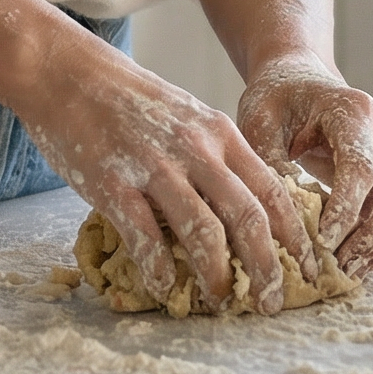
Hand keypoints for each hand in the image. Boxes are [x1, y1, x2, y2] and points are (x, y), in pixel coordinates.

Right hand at [11, 32, 318, 313]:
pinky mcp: (113, 183)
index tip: (305, 269)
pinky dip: (159, 270)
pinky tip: (163, 287)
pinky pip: (146, 238)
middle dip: (266, 267)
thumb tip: (244, 208)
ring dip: (217, 276)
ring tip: (220, 301)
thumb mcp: (187, 115)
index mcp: (219, 133)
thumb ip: (215, 154)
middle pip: (248, 217)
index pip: (273, 190)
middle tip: (270, 302)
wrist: (68, 71)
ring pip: (204, 232)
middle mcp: (195, 148)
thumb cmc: (128, 97)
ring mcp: (154, 166)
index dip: (294, 236)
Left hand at [236, 56, 372, 276]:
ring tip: (350, 270)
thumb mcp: (258, 123)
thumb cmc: (275, 101)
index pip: (361, 167)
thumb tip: (285, 221)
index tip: (322, 242)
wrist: (297, 80)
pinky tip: (360, 260)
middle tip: (340, 266)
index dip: (346, 209)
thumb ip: (270, 165)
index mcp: (352, 109)